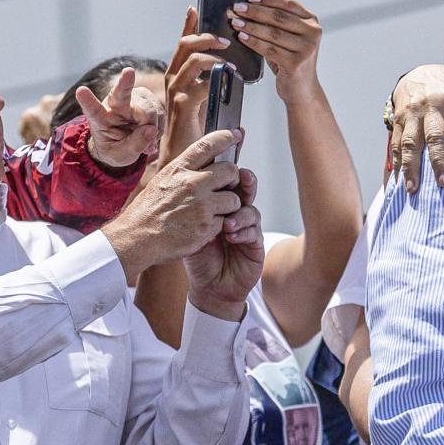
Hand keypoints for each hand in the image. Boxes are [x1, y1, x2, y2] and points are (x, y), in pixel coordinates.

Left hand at [75, 66, 164, 168]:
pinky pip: (160, 112)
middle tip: (128, 72)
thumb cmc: (116, 149)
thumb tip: (151, 130)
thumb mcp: (121, 155)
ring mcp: (131, 98)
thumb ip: (134, 145)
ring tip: (146, 138)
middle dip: (125, 82)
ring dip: (153, 126)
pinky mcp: (146, 98)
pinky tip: (151, 131)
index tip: (81, 91)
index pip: (93, 110)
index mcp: (100, 119)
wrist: (124, 143)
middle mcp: (114, 104)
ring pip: (149, 109)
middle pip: (121, 93)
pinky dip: (159, 125)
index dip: (87, 101)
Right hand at [99, 129, 246, 278]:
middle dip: (233, 179)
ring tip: (212, 212)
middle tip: (227, 187)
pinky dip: (219, 225)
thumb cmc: (147, 212)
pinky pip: (226, 221)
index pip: (209, 145)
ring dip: (228, 206)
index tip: (237, 134)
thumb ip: (184, 171)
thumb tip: (203, 162)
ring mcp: (201, 205)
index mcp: (179, 169)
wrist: (137, 238)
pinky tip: (203, 227)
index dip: (226, 137)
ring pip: (234, 199)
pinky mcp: (206, 226)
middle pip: (231, 171)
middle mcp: (192, 183)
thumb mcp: (162, 181)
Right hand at [158, 7, 229, 164]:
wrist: (185, 157)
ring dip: (214, 55)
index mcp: (179, 75)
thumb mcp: (205, 100)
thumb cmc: (198, 129)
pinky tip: (229, 79)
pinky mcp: (184, 105)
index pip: (183, 43)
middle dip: (206, 36)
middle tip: (226, 38)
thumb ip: (213, 84)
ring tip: (230, 58)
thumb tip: (233, 72)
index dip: (189, 24)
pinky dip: (217, 78)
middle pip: (186, 45)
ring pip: (193, 60)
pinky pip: (200, 83)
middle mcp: (174, 79)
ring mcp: (176, 91)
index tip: (196, 7)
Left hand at [180, 165, 264, 320]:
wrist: (208, 287)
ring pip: (251, 210)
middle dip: (244, 181)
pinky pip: (254, 232)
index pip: (226, 182)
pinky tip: (232, 236)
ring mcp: (247, 228)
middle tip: (241, 177)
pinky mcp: (255, 245)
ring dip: (241, 212)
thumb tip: (187, 180)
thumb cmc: (197, 257)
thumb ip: (192, 208)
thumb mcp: (189, 228)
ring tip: (228, 222)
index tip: (226, 157)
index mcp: (219, 205)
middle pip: (244, 190)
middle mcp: (235, 213)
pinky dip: (244, 231)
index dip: (228, 170)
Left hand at [229, 0, 324, 103]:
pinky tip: (243, 37)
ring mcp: (306, 49)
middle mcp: (312, 33)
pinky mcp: (296, 63)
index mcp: (312, 22)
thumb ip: (277, 23)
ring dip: (251, 26)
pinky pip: (269, 49)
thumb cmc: (291, 61)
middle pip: (279, 17)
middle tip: (238, 8)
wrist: (302, 89)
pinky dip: (253, 42)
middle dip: (255, 11)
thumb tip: (249, 8)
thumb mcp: (289, 38)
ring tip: (236, 22)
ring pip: (273, 33)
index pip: (288, 4)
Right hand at [387, 64, 443, 191]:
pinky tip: (399, 180)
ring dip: (411, 166)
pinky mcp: (398, 120)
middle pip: (436, 136)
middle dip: (439, 160)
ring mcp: (412, 114)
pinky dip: (397, 162)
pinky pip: (396, 142)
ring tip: (413, 188)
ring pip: (411, 142)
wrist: (418, 71)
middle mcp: (432, 107)